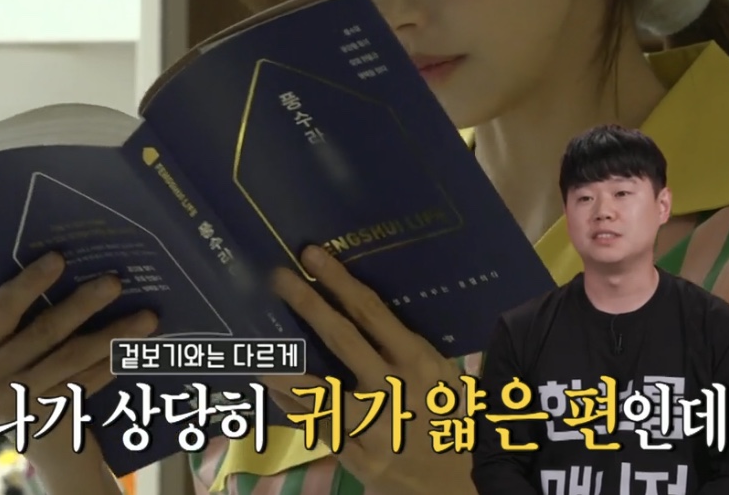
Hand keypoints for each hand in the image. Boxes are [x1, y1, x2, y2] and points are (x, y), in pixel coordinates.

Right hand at [0, 251, 157, 469]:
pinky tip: (134, 348)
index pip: (3, 308)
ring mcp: (18, 402)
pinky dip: (110, 363)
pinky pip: (86, 382)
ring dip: (112, 335)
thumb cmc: (23, 375)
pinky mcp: (49, 419)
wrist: (36, 441)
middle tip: (115, 282)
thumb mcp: (9, 348)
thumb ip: (23, 318)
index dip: (30, 282)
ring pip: (72, 358)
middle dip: (83, 304)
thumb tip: (69, 268)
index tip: (59, 257)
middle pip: (45, 332)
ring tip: (146, 318)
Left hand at [260, 246, 467, 494]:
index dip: (339, 282)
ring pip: (319, 391)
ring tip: (259, 353)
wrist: (469, 484)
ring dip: (286, 370)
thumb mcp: (444, 380)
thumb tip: (358, 316)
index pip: (372, 312)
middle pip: (342, 339)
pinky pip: (320, 426)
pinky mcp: (362, 458)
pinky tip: (277, 392)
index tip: (312, 257)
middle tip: (278, 279)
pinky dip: (295, 407)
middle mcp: (396, 389)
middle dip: (307, 304)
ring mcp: (377, 426)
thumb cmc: (455, 423)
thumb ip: (405, 352)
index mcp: (419, 362)